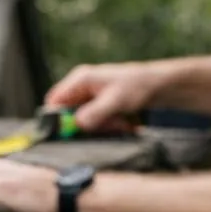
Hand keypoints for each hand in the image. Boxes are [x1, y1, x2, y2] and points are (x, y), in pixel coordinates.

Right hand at [44, 61, 169, 131]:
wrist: (156, 85)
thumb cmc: (136, 86)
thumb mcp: (115, 101)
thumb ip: (95, 113)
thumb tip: (77, 124)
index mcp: (79, 79)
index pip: (54, 101)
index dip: (57, 119)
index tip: (69, 133)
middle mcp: (80, 86)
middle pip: (68, 113)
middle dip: (84, 125)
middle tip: (105, 126)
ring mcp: (88, 96)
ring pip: (82, 119)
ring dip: (99, 126)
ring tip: (118, 122)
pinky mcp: (97, 104)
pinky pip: (93, 120)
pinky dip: (105, 125)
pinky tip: (121, 122)